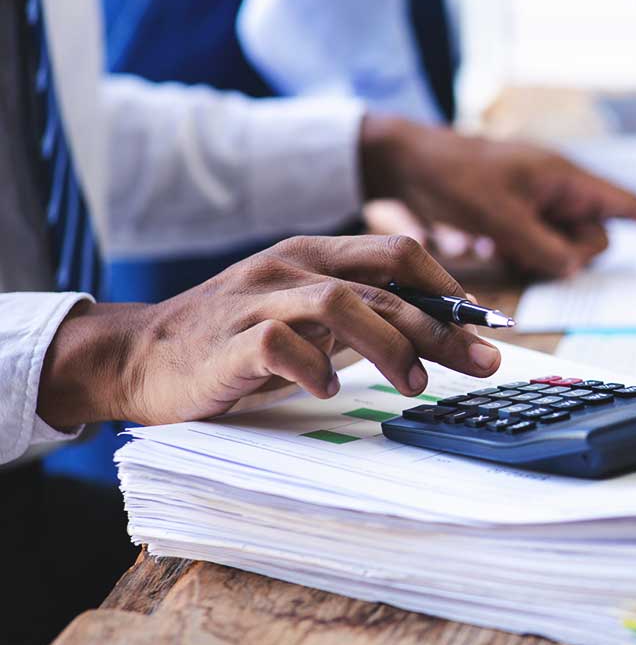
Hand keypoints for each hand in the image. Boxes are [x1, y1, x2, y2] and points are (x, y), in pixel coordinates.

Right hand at [37, 235, 501, 428]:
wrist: (141, 355)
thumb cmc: (236, 340)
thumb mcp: (306, 316)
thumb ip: (361, 316)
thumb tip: (439, 334)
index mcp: (314, 254)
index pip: (399, 254)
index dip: (450, 290)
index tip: (485, 328)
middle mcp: (291, 267)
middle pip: (386, 283)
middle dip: (443, 326)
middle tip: (482, 363)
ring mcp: (259, 300)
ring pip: (344, 303)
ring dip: (392, 345)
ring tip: (415, 384)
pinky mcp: (230, 341)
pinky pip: (283, 346)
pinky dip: (317, 368)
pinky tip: (330, 390)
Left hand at [361, 121, 635, 276]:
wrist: (405, 162)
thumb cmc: (454, 174)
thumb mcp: (499, 214)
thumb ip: (541, 245)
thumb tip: (573, 268)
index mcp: (566, 178)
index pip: (627, 205)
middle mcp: (560, 193)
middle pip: (591, 242)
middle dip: (561, 253)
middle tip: (515, 240)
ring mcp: (540, 208)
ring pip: (562, 252)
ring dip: (532, 255)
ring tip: (491, 237)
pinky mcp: (519, 221)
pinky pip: (534, 251)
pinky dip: (513, 253)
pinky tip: (480, 239)